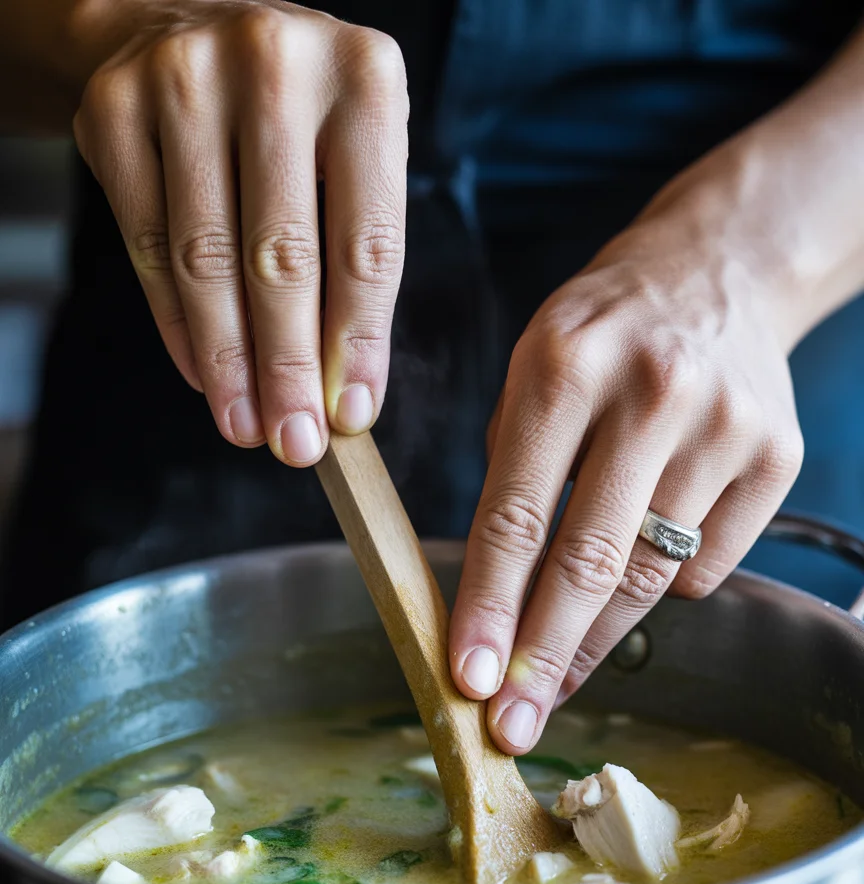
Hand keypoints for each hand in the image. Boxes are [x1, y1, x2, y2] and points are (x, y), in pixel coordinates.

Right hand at [72, 1, 407, 462]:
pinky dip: (178, 326)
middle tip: (294, 443)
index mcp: (366, 81)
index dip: (358, 345)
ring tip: (245, 426)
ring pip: (207, 259)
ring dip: (229, 364)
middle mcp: (276, 64)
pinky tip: (204, 376)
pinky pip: (148, 246)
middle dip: (289, 370)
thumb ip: (353, 268)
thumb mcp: (353, 165)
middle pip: (282, 257)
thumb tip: (342, 396)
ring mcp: (185, 79)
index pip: (366, 244)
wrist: (189, 30)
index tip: (351, 418)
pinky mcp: (114, 109)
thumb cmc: (296, 121)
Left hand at [449, 178, 803, 753]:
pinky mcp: (778, 457)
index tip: (468, 678)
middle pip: (591, 561)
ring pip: (652, 576)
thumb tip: (496, 598)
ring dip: (597, 640)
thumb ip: (510, 471)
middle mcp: (651, 392)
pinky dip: (666, 582)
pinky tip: (648, 551)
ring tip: (558, 678)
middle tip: (511, 728)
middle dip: (545, 658)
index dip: (488, 608)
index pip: (515, 514)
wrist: (723, 268)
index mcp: (564, 362)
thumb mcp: (531, 366)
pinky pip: (706, 566)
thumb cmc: (605, 328)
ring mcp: (726, 426)